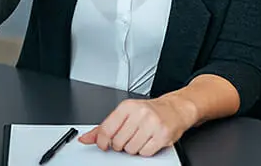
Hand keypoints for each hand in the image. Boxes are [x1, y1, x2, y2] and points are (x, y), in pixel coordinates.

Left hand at [78, 96, 196, 156]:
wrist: (174, 109)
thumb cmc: (148, 111)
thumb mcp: (125, 113)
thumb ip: (104, 127)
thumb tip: (86, 138)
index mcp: (127, 106)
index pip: (106, 129)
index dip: (102, 141)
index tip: (104, 144)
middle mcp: (140, 113)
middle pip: (118, 142)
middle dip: (120, 144)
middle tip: (127, 137)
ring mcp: (152, 124)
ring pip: (131, 149)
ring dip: (133, 148)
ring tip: (139, 138)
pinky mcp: (162, 135)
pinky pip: (145, 153)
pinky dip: (144, 151)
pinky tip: (148, 141)